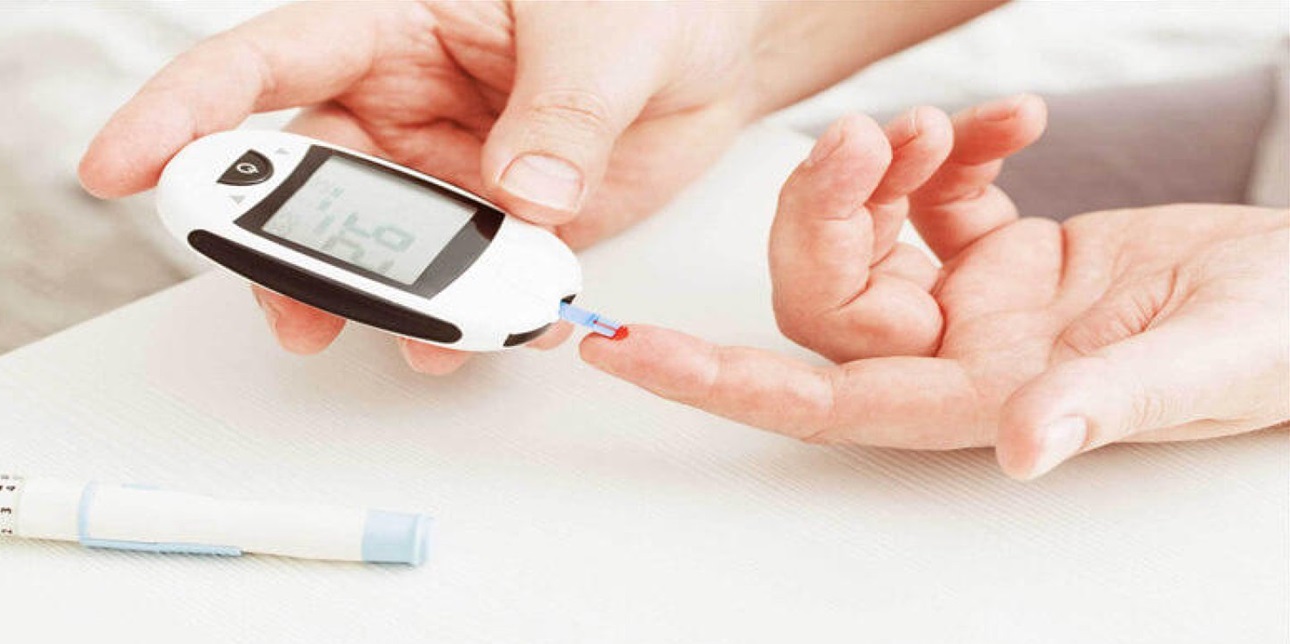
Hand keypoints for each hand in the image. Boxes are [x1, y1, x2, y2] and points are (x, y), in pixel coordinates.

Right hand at [79, 1, 763, 372]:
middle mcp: (402, 107)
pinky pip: (461, 284)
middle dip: (280, 249)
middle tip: (292, 304)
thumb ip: (562, 113)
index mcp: (397, 29)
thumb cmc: (651, 1)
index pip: (266, 63)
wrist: (719, 55)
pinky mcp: (496, 230)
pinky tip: (494, 335)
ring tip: (406, 340)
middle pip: (302, 182)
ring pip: (374, 251)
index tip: (120, 167)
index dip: (183, 112)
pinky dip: (471, 319)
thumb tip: (524, 192)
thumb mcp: (604, 34)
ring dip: (378, 305)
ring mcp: (445, 175)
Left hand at [581, 95, 1289, 478]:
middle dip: (823, 212)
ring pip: (864, 239)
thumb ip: (1109, 401)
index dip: (713, 378)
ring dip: (878, 171)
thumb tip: (1025, 444)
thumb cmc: (1281, 345)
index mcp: (982, 402)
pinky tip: (1004, 121)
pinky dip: (949, 150)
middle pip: (826, 296)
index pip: (816, 397)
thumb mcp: (1208, 366)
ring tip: (934, 123)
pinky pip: (934, 198)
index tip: (621, 347)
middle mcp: (962, 358)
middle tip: (867, 137)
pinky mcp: (1007, 252)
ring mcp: (980, 304)